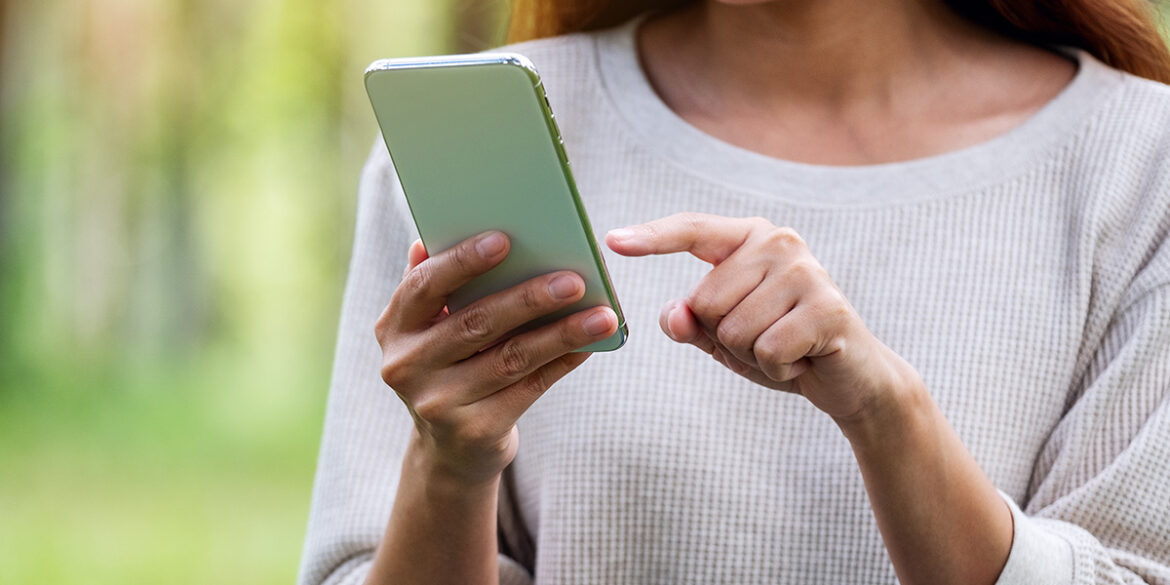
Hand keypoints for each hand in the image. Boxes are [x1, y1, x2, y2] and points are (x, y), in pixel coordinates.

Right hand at [375, 231, 618, 485]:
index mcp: (394, 327)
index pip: (424, 286)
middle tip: (575, 280)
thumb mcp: (430, 330)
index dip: (463, 261)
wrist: (450, 450)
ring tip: (602, 315)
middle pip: (475, 323)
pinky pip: (529, 389)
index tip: (505, 239)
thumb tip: (437, 235)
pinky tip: (591, 346)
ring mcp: (438, 403)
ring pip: (510, 358)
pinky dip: (563, 363)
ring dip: (561, 334)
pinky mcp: (475, 432)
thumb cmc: (449, 367)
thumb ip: (436, 286)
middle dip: (529, 298)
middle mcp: (406, 366)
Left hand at [606, 213, 920, 421]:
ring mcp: (806, 271)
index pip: (693, 229)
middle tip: (766, 338)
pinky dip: (777, 370)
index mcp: (749, 238)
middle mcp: (779, 242)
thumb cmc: (780, 347)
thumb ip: (690, 323)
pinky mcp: (828, 308)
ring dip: (753, 356)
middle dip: (725, 337)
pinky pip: (766, 351)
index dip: (652, 237)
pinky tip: (803, 360)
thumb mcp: (723, 337)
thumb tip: (673, 313)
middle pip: (705, 302)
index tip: (611, 241)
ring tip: (786, 348)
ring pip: (734, 330)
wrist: (850, 377)